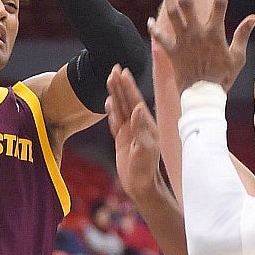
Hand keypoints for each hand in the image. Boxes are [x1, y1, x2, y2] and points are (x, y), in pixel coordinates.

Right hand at [106, 66, 162, 201]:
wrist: (140, 185)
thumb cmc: (145, 169)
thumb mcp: (144, 149)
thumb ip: (141, 129)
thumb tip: (137, 108)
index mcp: (145, 124)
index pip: (135, 100)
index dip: (128, 86)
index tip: (123, 71)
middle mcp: (138, 125)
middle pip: (126, 100)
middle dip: (120, 85)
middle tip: (114, 68)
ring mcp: (130, 131)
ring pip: (120, 108)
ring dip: (115, 93)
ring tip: (110, 79)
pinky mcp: (122, 139)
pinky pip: (115, 121)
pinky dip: (111, 110)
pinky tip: (109, 101)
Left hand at [148, 0, 254, 91]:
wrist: (204, 96)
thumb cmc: (223, 78)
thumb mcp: (237, 57)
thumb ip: (242, 35)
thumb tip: (253, 17)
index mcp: (214, 33)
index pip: (221, 5)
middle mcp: (197, 34)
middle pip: (189, 5)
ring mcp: (183, 42)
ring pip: (173, 16)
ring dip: (170, 0)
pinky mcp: (172, 53)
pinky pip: (160, 38)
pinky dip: (154, 29)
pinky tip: (149, 20)